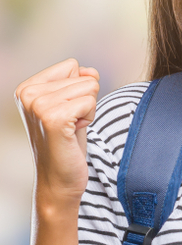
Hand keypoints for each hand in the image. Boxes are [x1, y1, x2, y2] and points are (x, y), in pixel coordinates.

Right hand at [15, 59, 99, 208]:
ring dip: (88, 110)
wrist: (59, 179)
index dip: (79, 89)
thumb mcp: (72, 104)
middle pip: (84, 76)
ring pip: (90, 87)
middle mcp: (28, 93)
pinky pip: (91, 102)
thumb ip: (80, 80)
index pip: (72, 65)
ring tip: (70, 128)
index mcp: (27, 87)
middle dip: (85, 101)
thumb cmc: (66, 141)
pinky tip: (73, 133)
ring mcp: (38, 105)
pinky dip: (90, 118)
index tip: (66, 112)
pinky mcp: (53, 118)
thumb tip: (91, 71)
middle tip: (69, 124)